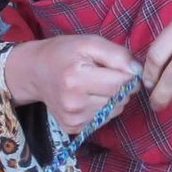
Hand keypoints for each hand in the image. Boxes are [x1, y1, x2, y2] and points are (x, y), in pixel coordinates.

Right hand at [5, 35, 138, 133]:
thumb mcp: (90, 43)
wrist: (35, 72)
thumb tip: (137, 72)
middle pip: (120, 98)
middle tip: (104, 75)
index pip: (122, 83)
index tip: (118, 67)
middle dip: (121, 86)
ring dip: (113, 98)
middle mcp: (73, 103)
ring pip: (115, 110)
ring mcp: (73, 118)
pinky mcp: (73, 128)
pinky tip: (89, 97)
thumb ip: (117, 54)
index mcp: (76, 79)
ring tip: (95, 85)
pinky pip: (104, 119)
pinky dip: (103, 108)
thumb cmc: (65, 53)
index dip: (127, 74)